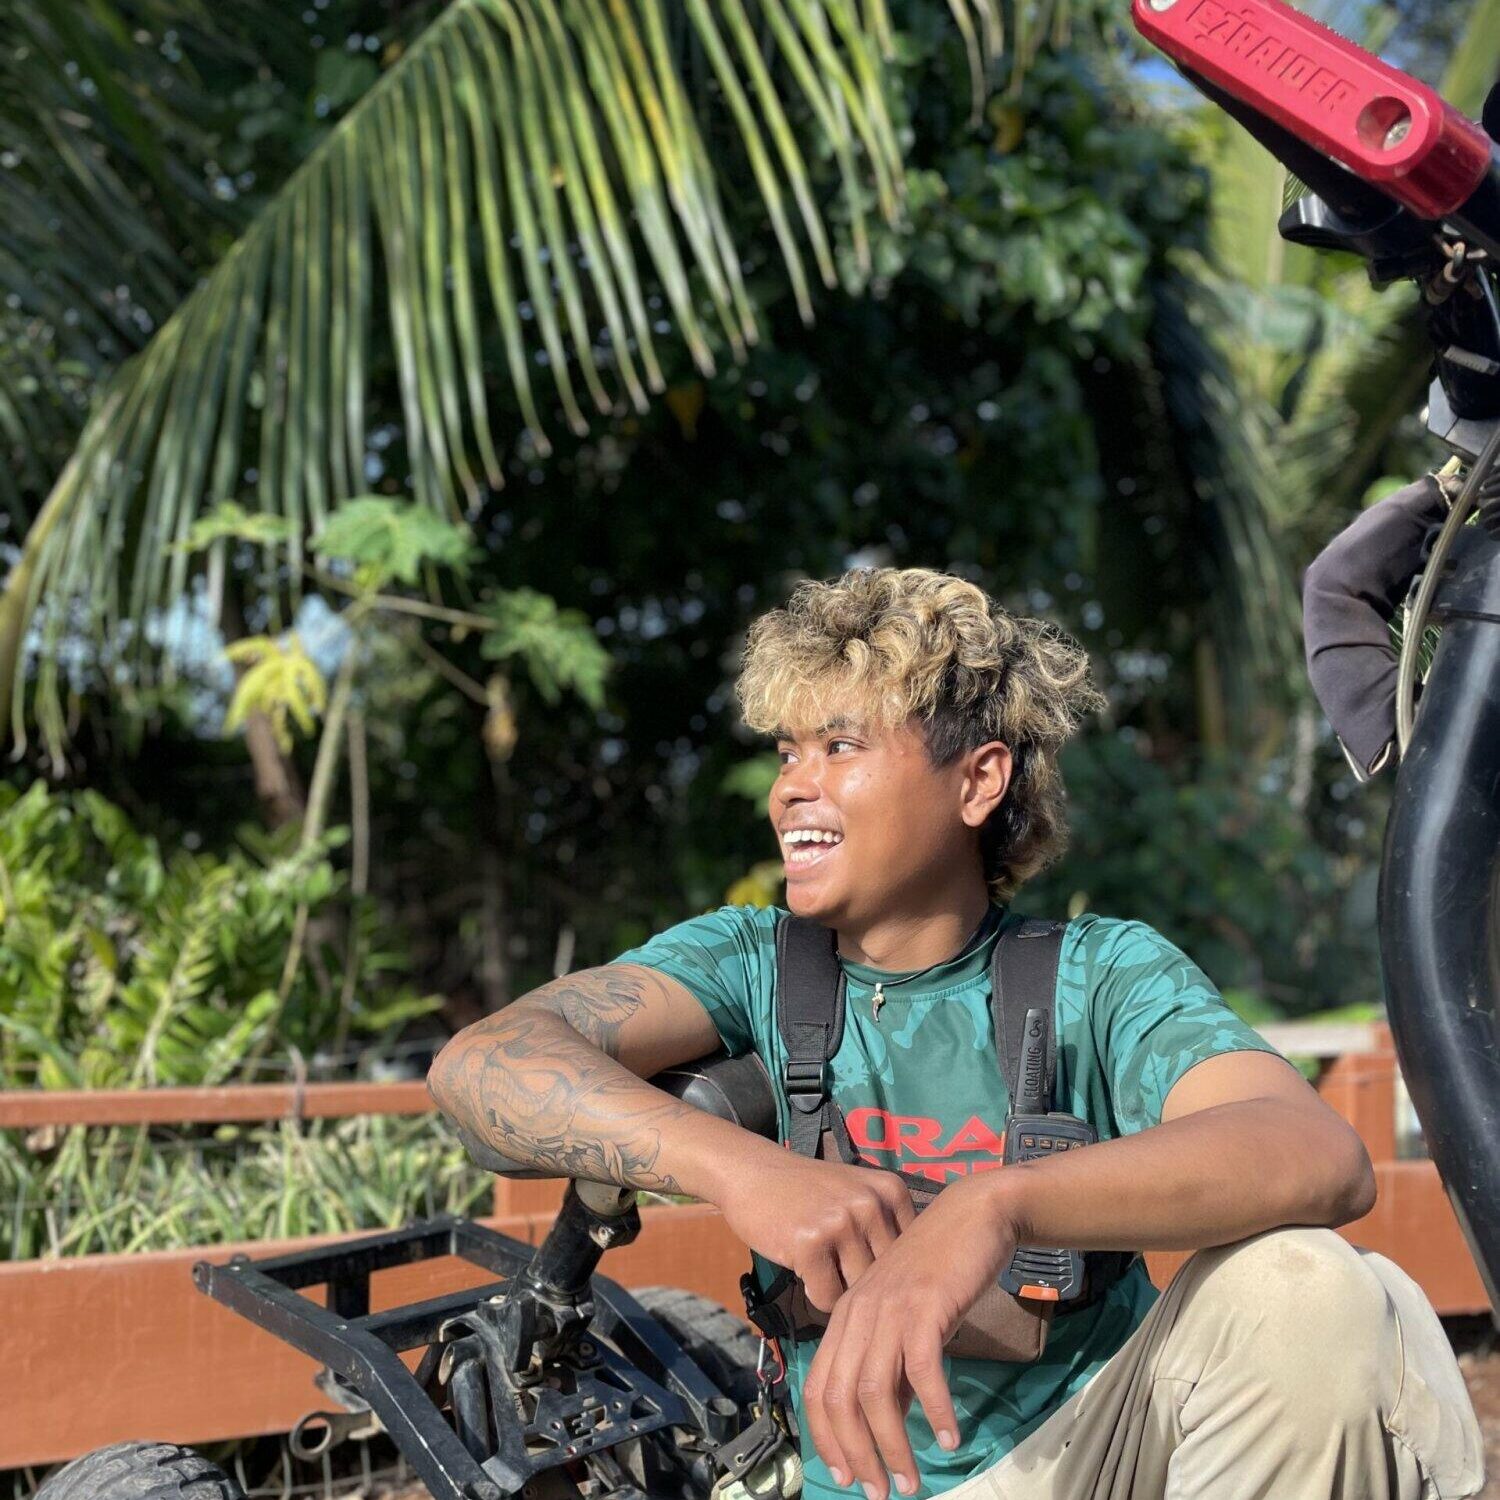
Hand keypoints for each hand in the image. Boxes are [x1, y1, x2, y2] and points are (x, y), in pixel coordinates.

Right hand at [713, 1149, 916, 1310]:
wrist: (752, 1171)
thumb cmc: (807, 1190)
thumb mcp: (857, 1193)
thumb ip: (885, 1227)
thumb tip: (915, 1287)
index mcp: (891, 1190)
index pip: (911, 1255)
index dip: (891, 1271)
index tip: (869, 1266)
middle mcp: (871, 1203)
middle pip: (887, 1276)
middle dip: (865, 1284)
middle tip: (840, 1271)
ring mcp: (841, 1222)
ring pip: (859, 1291)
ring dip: (840, 1290)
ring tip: (822, 1266)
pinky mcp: (810, 1243)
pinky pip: (827, 1298)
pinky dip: (815, 1293)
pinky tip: (803, 1268)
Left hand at [801, 1173, 1017, 1499]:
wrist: (971, 1215)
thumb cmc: (939, 1270)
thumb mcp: (905, 1319)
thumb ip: (892, 1364)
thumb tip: (890, 1423)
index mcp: (846, 1316)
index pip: (818, 1386)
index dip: (827, 1437)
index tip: (846, 1476)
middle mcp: (859, 1312)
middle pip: (840, 1396)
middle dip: (857, 1452)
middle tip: (880, 1492)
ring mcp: (890, 1308)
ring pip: (875, 1390)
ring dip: (893, 1444)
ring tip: (912, 1479)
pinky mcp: (926, 1306)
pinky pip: (924, 1369)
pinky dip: (934, 1409)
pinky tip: (949, 1437)